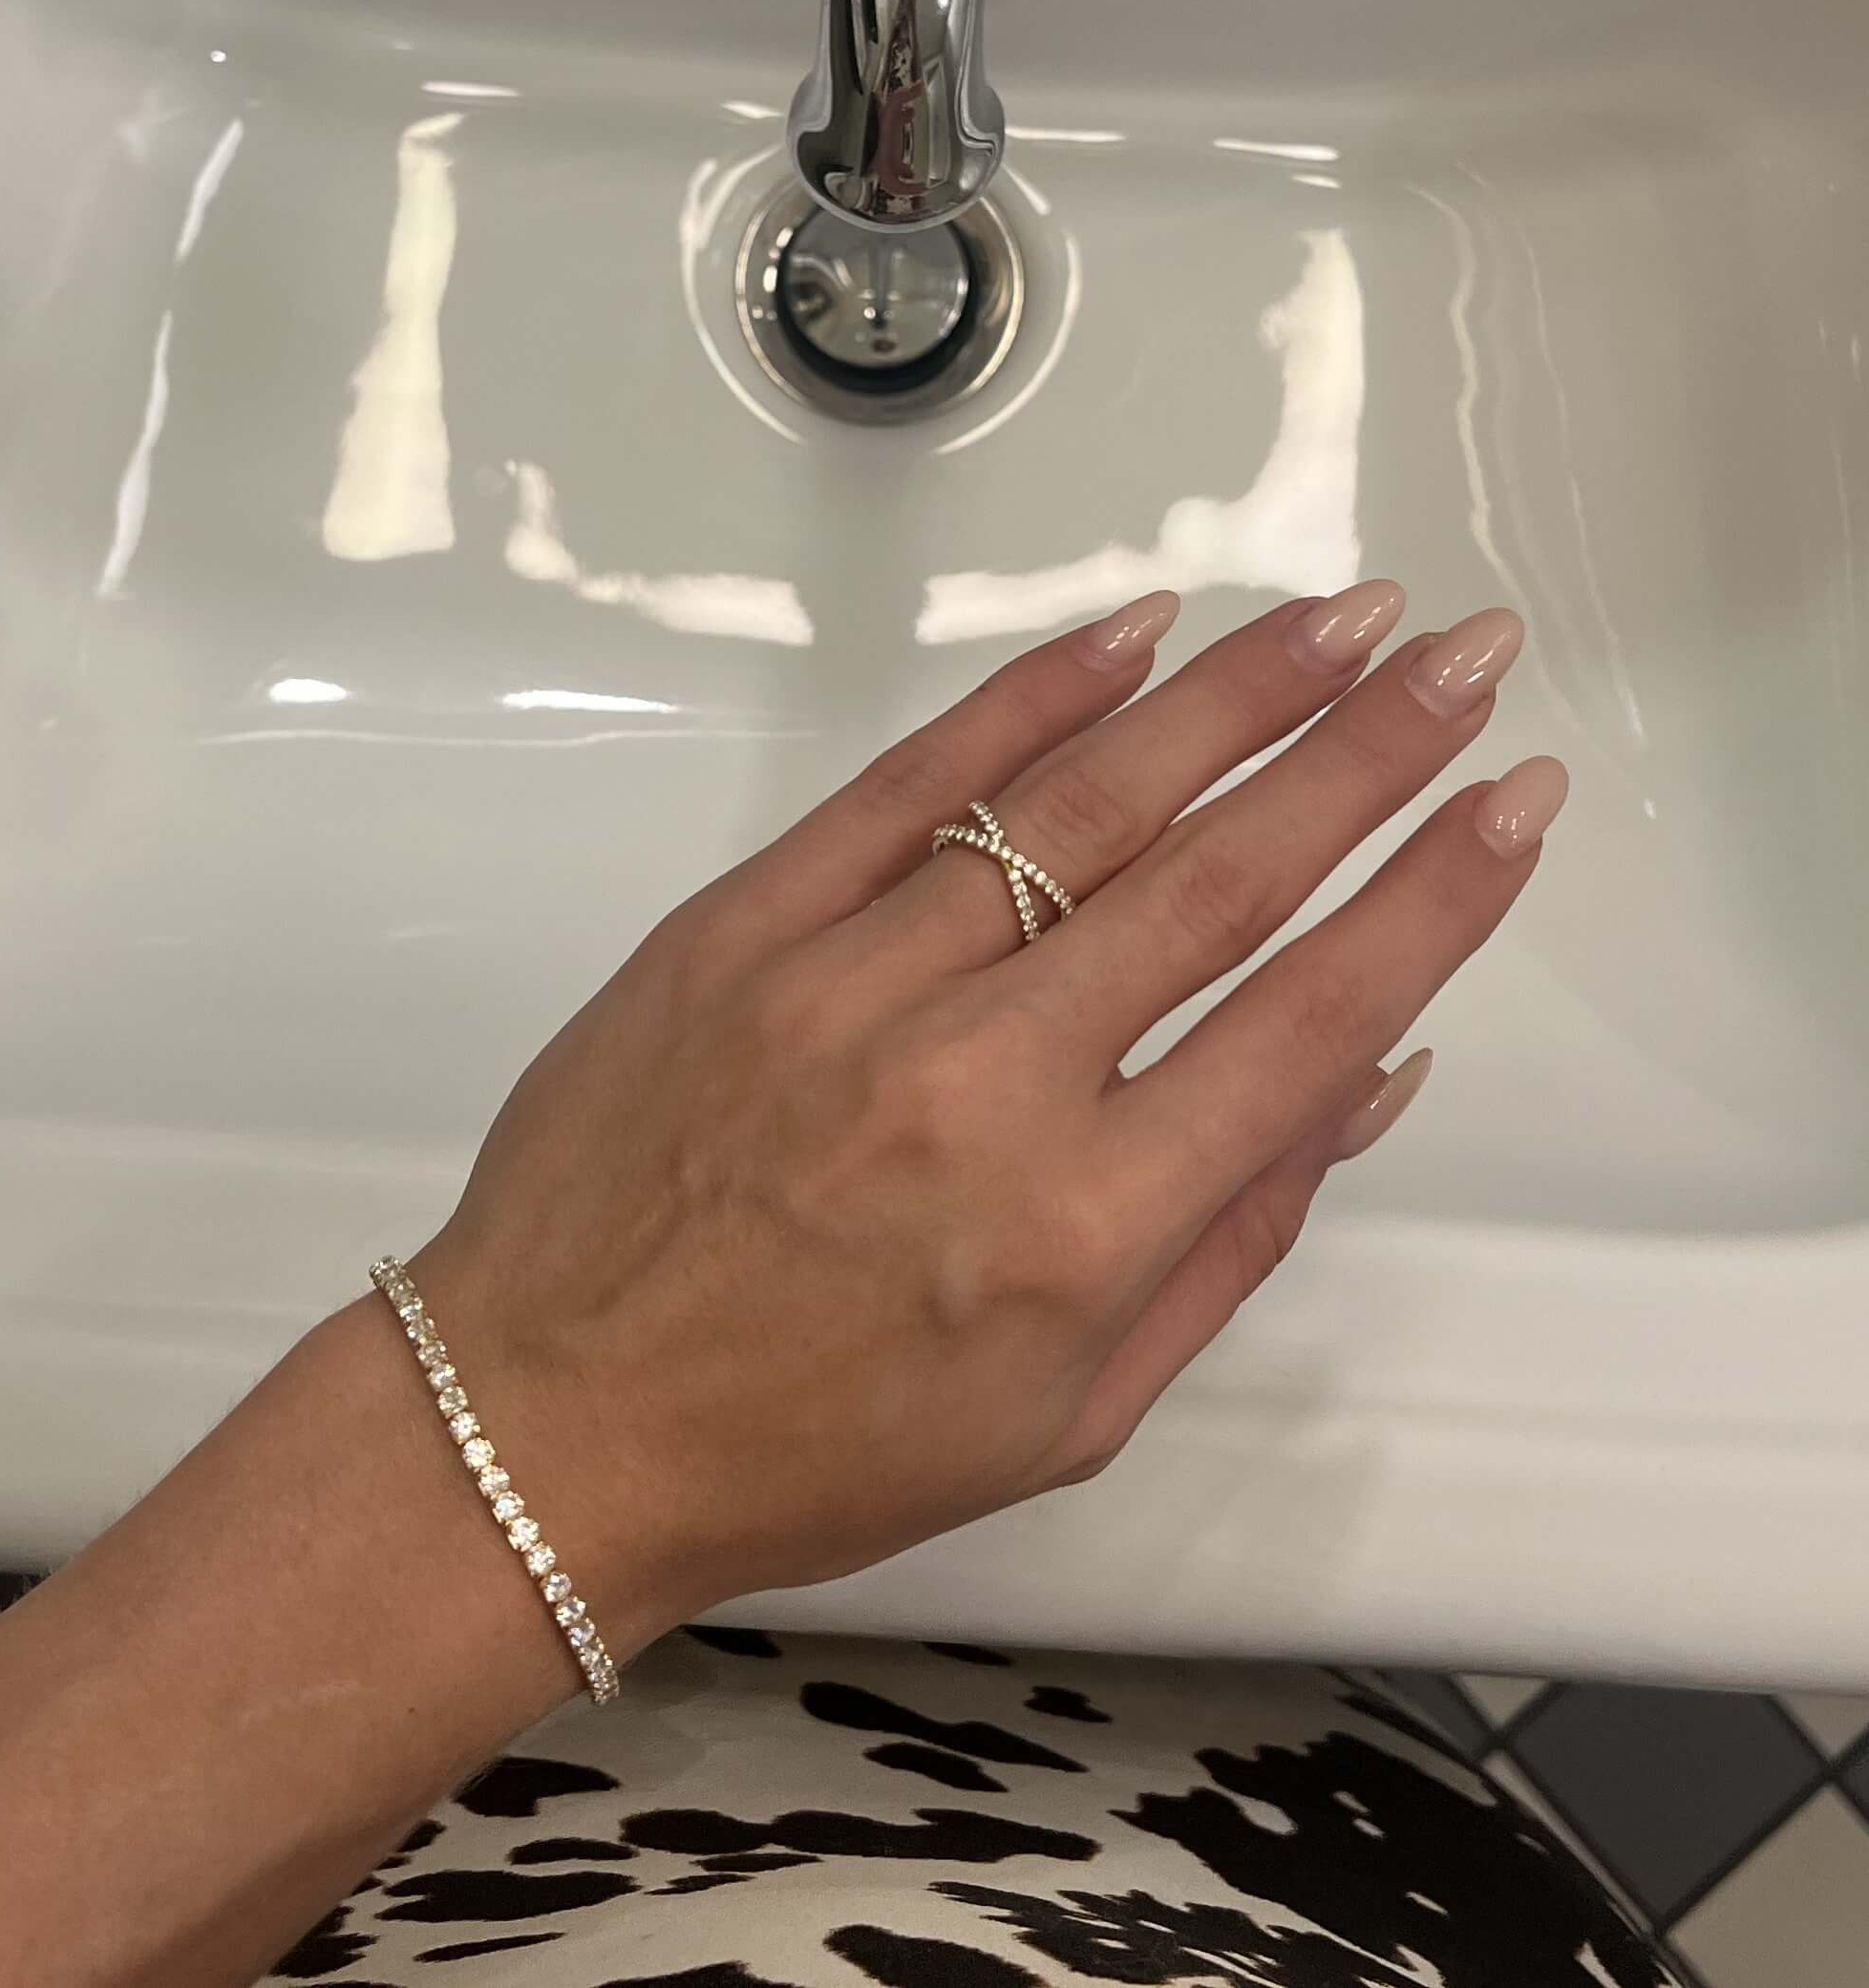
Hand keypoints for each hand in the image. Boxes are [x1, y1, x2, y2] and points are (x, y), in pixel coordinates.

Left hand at [415, 584, 1563, 1650]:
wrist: (549, 1420)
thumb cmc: (824, 1446)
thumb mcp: (1069, 1409)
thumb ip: (1231, 1236)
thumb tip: (1372, 1067)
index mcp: (1080, 1230)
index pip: (1305, 1021)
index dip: (1434, 897)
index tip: (1515, 794)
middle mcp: (982, 1087)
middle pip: (1217, 879)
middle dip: (1367, 750)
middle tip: (1466, 648)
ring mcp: (854, 985)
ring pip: (1080, 803)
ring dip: (1232, 695)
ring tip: (1342, 617)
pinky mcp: (746, 923)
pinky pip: (913, 780)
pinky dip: (1032, 696)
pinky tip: (1137, 634)